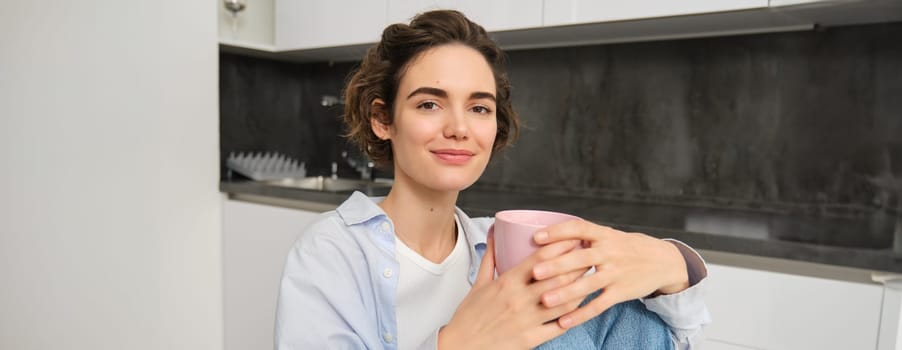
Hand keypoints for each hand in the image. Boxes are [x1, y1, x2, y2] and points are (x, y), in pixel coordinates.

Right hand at [438, 233, 584, 348]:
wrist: (461, 347)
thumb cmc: (470, 316)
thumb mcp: (479, 284)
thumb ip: (491, 258)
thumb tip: (495, 233)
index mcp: (507, 283)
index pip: (540, 259)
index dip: (561, 246)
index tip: (574, 238)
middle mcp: (519, 299)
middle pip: (558, 277)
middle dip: (577, 264)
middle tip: (590, 256)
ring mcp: (527, 320)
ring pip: (563, 301)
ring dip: (580, 288)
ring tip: (590, 278)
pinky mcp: (531, 338)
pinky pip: (559, 325)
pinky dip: (573, 316)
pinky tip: (580, 307)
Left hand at [531, 220, 688, 328]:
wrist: (663, 261)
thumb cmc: (627, 247)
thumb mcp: (610, 235)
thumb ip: (585, 237)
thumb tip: (549, 237)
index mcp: (604, 234)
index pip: (579, 228)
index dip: (557, 232)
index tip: (536, 238)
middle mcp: (610, 252)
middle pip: (580, 258)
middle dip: (557, 265)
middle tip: (535, 272)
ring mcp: (616, 273)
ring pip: (587, 284)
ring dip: (565, 293)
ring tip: (545, 300)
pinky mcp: (621, 292)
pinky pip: (598, 305)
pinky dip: (581, 315)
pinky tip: (564, 321)